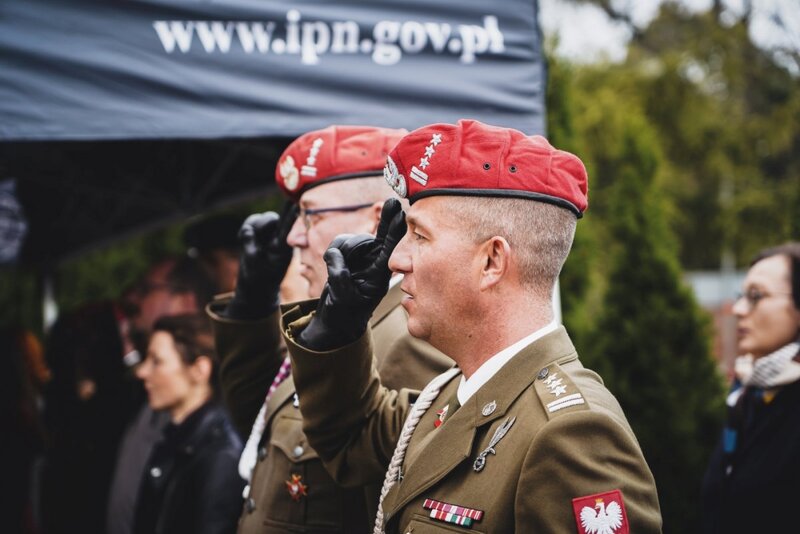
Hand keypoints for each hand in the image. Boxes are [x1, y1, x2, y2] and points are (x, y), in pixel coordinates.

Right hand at [225, 202, 297, 318]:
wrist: (256, 286)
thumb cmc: (258, 278)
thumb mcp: (252, 262)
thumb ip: (249, 244)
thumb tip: (248, 230)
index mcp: (283, 248)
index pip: (288, 229)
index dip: (290, 216)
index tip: (296, 205)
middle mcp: (279, 238)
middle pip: (274, 220)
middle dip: (263, 223)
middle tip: (253, 237)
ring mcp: (270, 235)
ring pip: (263, 220)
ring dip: (254, 228)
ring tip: (248, 243)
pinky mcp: (261, 234)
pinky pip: (253, 223)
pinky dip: (247, 230)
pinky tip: (244, 240)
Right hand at [299, 199, 405, 349]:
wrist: (336, 319)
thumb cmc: (345, 313)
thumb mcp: (343, 298)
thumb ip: (339, 277)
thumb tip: (334, 256)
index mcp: (380, 275)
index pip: (390, 247)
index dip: (394, 227)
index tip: (398, 209)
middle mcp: (374, 263)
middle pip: (365, 240)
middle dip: (352, 249)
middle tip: (342, 267)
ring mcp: (362, 258)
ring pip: (350, 241)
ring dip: (340, 254)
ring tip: (337, 274)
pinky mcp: (348, 256)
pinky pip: (339, 244)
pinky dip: (333, 254)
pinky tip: (333, 267)